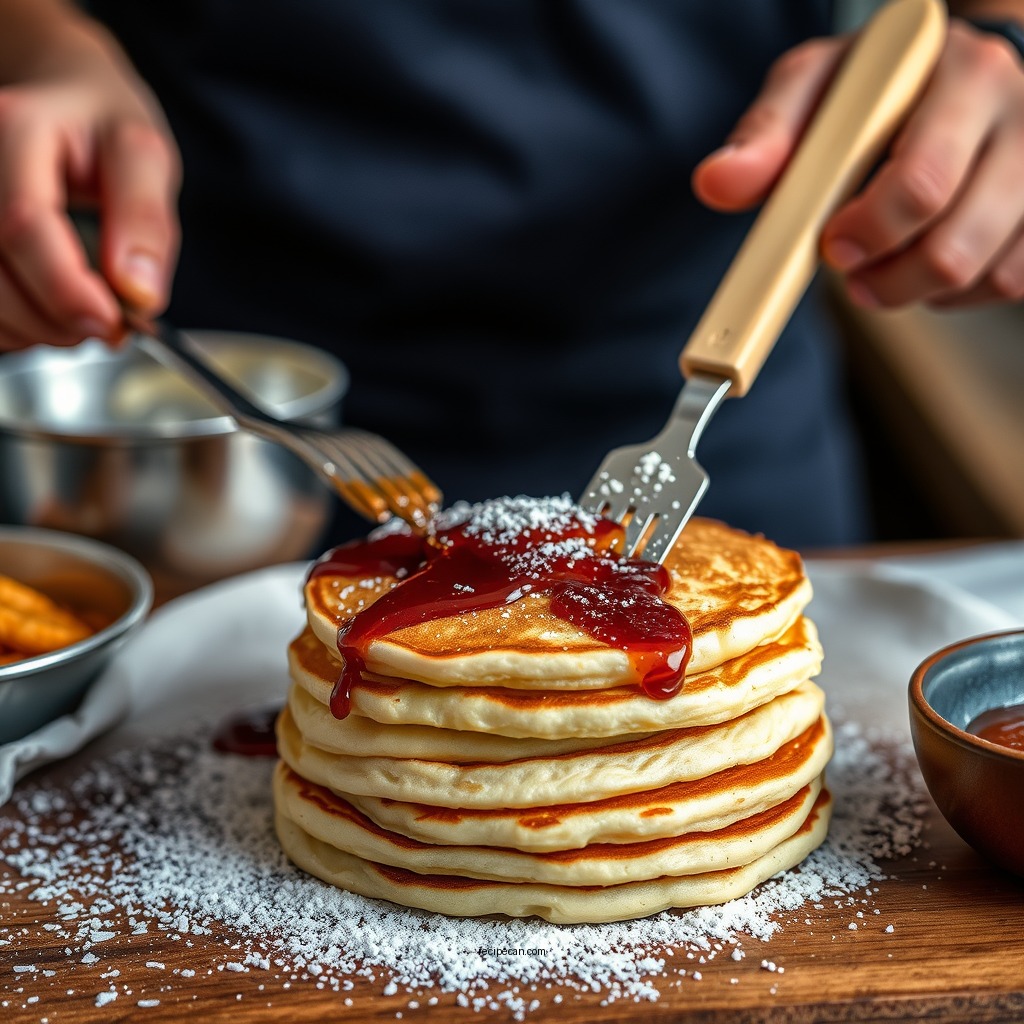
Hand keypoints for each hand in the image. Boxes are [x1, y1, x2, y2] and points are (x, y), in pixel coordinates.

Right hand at [0, 22, 179, 349]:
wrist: (55, 94)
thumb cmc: (98, 123)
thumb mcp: (142, 155)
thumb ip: (146, 221)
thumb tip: (139, 294)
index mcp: (14, 128)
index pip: (22, 224)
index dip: (65, 289)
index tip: (110, 324)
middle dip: (56, 320)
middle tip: (110, 323)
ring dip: (33, 329)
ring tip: (81, 311)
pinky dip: (13, 324)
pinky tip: (46, 309)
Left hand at [692, 19, 1023, 308]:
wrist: (949, 74)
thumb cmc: (876, 87)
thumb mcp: (817, 86)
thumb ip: (767, 132)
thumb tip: (715, 184)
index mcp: (963, 76)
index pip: (922, 183)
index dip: (868, 233)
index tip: (830, 246)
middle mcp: (1020, 118)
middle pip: (954, 245)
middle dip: (885, 278)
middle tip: (846, 266)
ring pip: (986, 274)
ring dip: (915, 292)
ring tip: (879, 268)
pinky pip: (1008, 283)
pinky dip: (955, 295)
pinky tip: (924, 265)